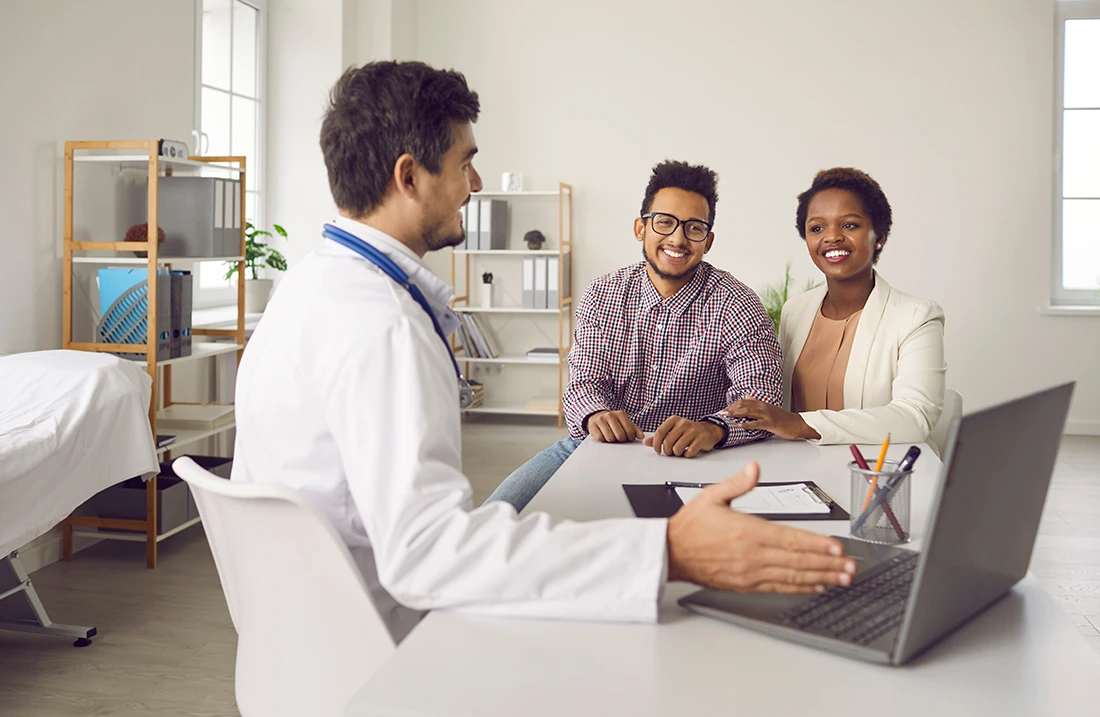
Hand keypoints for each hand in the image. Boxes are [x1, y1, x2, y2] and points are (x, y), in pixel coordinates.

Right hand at [586, 410, 643, 442]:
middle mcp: (610, 415)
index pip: (629, 431)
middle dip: (621, 439)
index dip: (630, 437)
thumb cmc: (614, 422)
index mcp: (620, 414)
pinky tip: (604, 435)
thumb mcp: (625, 423)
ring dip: (612, 440)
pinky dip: (604, 439)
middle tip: (619, 437)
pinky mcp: (593, 426)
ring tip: (612, 435)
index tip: (628, 437)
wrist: (597, 417)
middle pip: (620, 436)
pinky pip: (601, 439)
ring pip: (610, 438)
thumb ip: (635, 429)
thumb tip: (642, 436)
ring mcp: (601, 420)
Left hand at [643, 416, 722, 457]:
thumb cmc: (687, 432)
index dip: (656, 444)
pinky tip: (688, 451)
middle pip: (667, 442)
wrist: (708, 431)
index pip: (659, 432)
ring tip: (679, 451)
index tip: (657, 450)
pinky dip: (687, 455)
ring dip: (677, 454)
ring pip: (677, 448)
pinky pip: (689, 452)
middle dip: (667, 451)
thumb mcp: (672, 431)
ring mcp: (693, 431)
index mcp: (674, 420)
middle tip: (670, 452)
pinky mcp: (701, 439)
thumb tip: (645, 442)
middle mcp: (683, 423)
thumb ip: (659, 437)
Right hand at [667, 461, 855, 592]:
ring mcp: (751, 572)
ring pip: (793, 576)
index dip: (816, 544)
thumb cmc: (691, 526)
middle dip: (828, 563)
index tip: (837, 547)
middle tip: (851, 566)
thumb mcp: (712, 496)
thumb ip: (738, 483)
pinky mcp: (746, 584)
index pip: (790, 539)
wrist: (671, 552)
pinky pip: (779, 587)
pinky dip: (800, 587)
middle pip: (798, 560)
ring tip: (842, 578)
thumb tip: (755, 468)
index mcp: (748, 531)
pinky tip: (816, 586)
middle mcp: (753, 555)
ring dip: (821, 577)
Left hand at [721, 398, 819, 439]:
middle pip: (744, 405)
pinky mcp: (771, 423)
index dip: (733, 405)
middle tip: (722, 412)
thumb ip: (756, 402)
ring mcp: (767, 415)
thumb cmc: (782, 418)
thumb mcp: (768, 408)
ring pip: (749, 412)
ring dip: (737, 413)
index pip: (744, 401)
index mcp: (761, 404)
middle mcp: (763, 407)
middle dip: (732, 408)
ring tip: (728, 416)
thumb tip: (746, 395)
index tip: (724, 409)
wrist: (797, 424)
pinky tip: (742, 425)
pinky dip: (749, 424)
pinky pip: (758, 423)